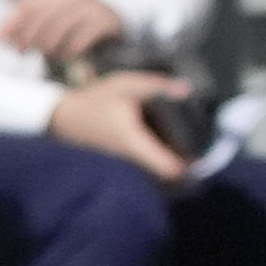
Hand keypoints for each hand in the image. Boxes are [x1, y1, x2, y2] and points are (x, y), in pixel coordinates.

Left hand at [0, 0, 128, 66]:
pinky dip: (73, 46)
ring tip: (47, 54)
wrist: (112, 16)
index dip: (14, 23)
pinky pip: (86, 33)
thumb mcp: (49, 16)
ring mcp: (93, 3)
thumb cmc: (72, 20)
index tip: (3, 40)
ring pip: (65, 22)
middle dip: (30, 35)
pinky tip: (67, 55)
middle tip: (23, 51)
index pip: (30, 4)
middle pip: (46, 13)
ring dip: (51, 42)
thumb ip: (25, 23)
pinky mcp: (107, 18)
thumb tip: (1, 36)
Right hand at [46, 73, 195, 182]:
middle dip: (186, 171)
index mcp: (135, 144)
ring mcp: (123, 169)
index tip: (204, 158)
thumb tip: (187, 89)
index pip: (170, 169)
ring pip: (155, 179)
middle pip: (167, 180)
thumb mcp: (125, 85)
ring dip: (171, 171)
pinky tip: (164, 155)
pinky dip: (157, 169)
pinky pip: (145, 175)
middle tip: (201, 156)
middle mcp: (131, 163)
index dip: (190, 167)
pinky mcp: (118, 168)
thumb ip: (156, 85)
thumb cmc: (94, 100)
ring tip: (187, 156)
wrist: (61, 118)